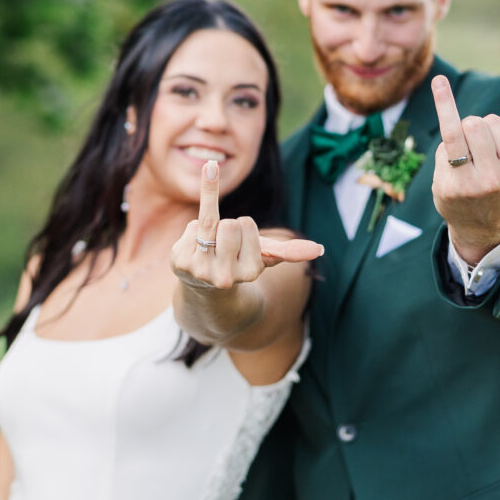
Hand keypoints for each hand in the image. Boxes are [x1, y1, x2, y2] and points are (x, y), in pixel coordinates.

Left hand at [171, 161, 323, 289]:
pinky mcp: (180, 261)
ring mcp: (200, 270)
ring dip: (210, 225)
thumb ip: (290, 251)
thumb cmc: (238, 261)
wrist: (204, 286)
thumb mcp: (264, 256)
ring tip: (209, 244)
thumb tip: (320, 249)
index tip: (241, 244)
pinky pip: (190, 225)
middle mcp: (225, 276)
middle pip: (229, 224)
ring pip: (209, 222)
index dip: (245, 227)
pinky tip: (201, 213)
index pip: (246, 224)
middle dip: (227, 226)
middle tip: (224, 244)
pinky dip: (195, 223)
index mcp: (249, 272)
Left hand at [429, 75, 499, 261]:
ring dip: (457, 136)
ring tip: (463, 157)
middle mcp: (495, 179)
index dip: (491, 130)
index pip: (495, 123)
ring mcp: (469, 185)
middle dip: (473, 130)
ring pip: (457, 130)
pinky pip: (441, 144)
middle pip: (475, 123)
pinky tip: (439, 81)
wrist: (481, 223)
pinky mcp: (446, 187)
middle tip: (476, 155)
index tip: (494, 152)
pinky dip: (441, 109)